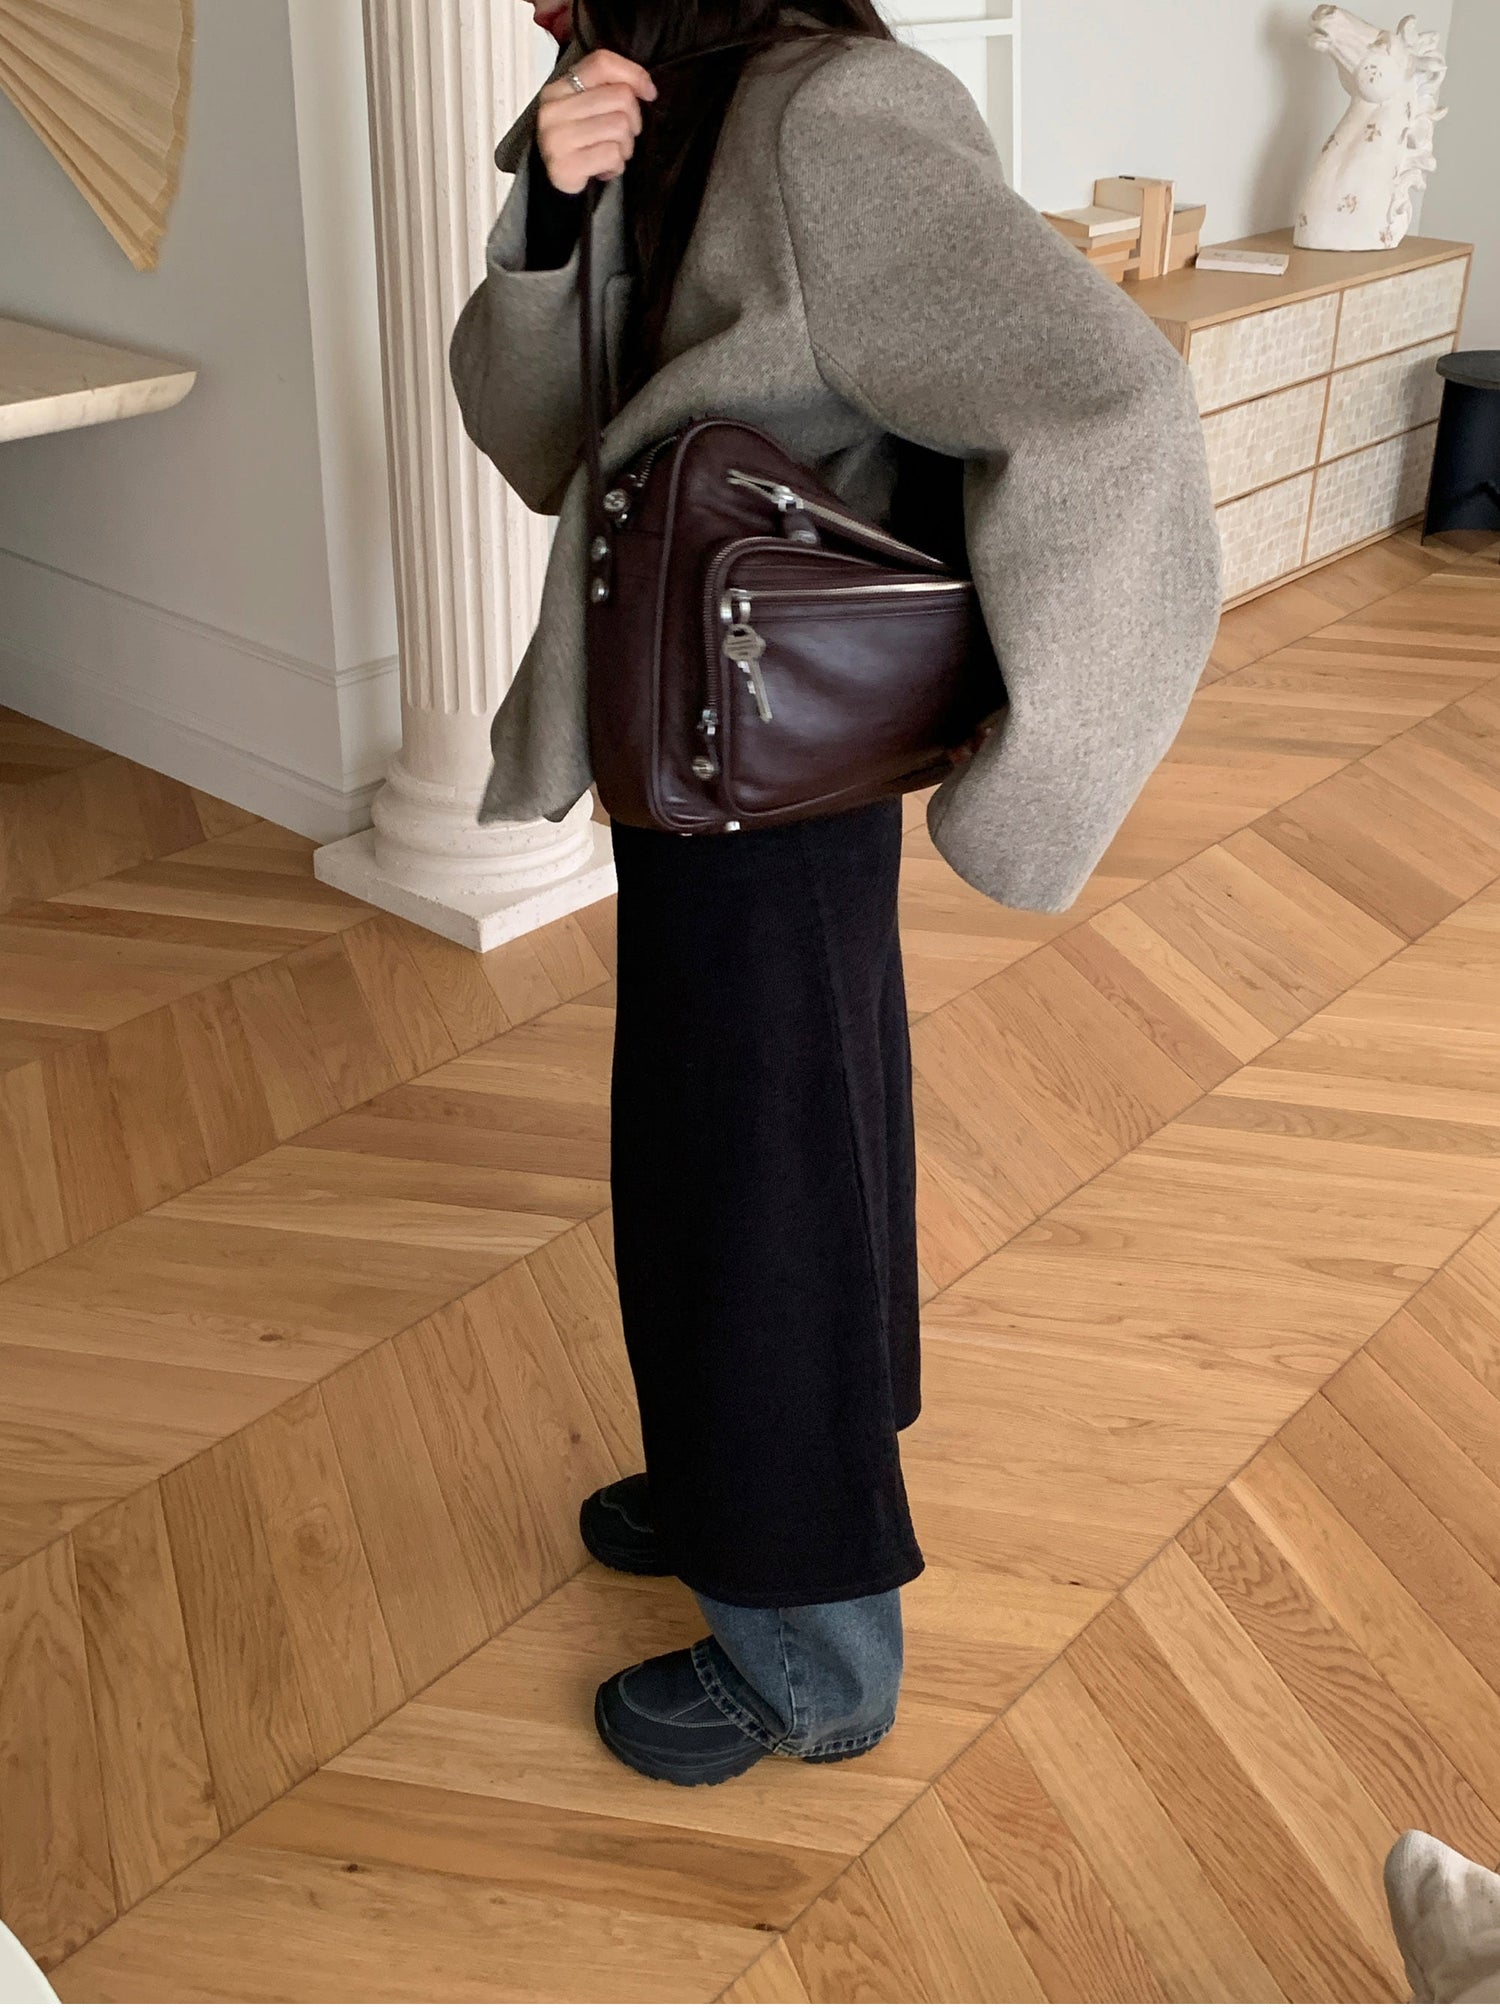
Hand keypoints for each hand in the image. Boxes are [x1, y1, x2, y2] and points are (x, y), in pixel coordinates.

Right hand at [536, 49, 656, 194]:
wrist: (553, 184)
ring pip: (620, 126)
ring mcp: (556, 138)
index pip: (601, 63)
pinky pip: (612, 155)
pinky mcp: (565, 166)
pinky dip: (617, 165)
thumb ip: (608, 89)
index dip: (633, 73)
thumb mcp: (586, 108)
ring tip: (612, 153)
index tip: (649, 93)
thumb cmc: (579, 143)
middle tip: (623, 136)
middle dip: (633, 120)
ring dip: (625, 146)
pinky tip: (605, 169)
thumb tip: (647, 89)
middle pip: (620, 97)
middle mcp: (554, 109)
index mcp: (559, 87)